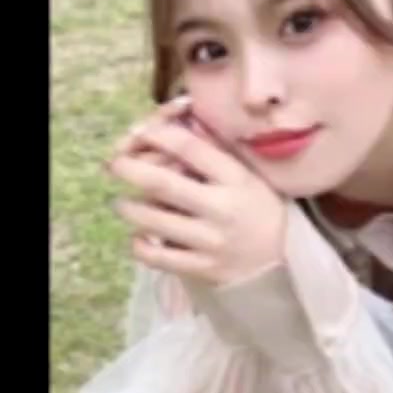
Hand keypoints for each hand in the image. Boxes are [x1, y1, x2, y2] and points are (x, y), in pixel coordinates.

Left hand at [108, 108, 288, 286]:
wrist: (280, 262)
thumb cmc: (256, 209)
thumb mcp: (246, 175)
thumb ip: (214, 152)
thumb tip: (176, 123)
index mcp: (236, 179)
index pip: (190, 148)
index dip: (159, 135)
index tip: (140, 132)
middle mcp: (222, 209)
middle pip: (163, 184)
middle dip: (129, 169)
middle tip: (113, 164)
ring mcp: (210, 242)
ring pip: (154, 221)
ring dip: (129, 208)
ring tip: (122, 203)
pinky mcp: (201, 269)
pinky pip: (157, 256)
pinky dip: (140, 244)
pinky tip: (139, 235)